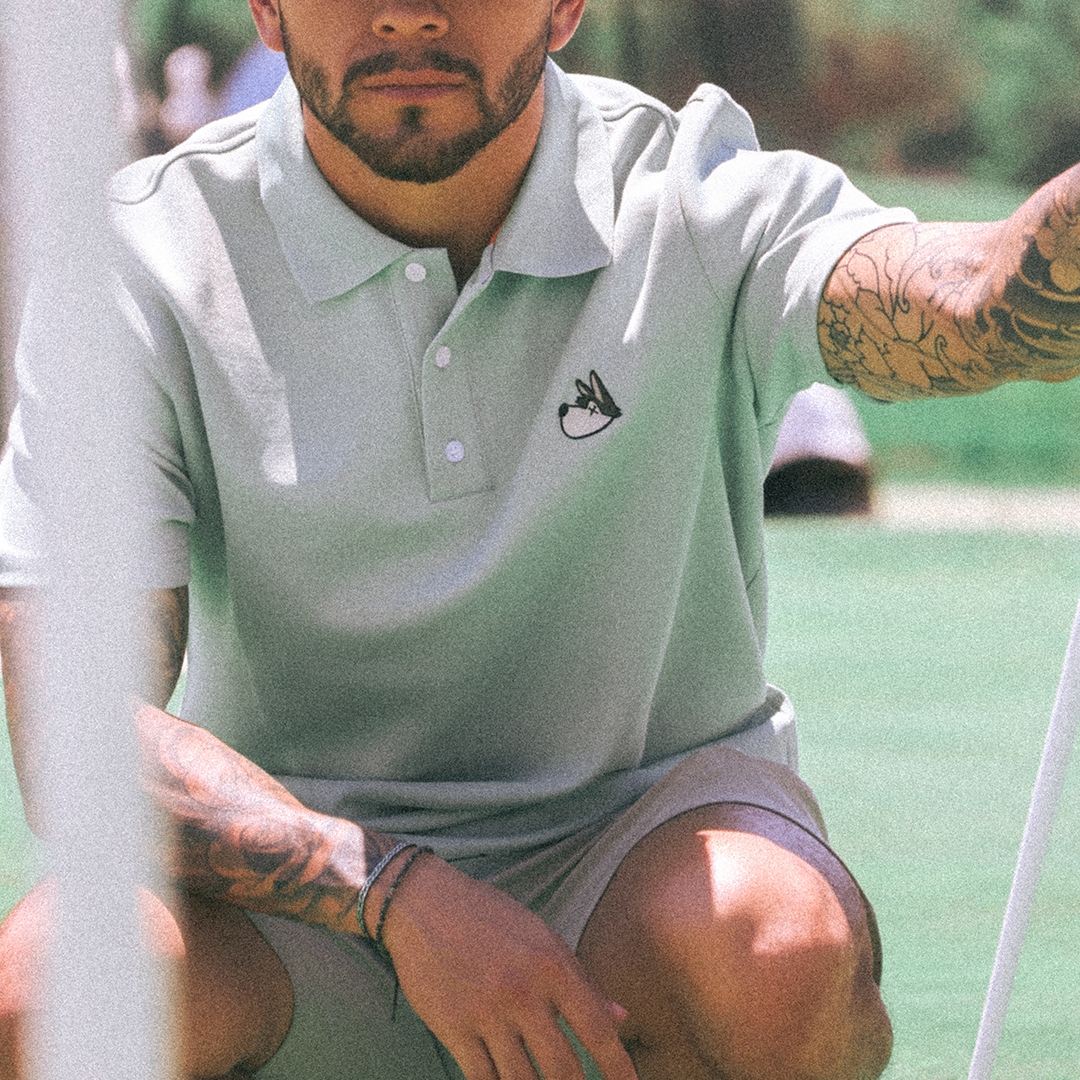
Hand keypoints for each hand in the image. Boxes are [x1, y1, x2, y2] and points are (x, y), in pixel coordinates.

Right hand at [377, 852, 637, 1079]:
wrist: (423, 903)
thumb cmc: (489, 917)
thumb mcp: (541, 937)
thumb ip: (581, 979)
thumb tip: (621, 1017)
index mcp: (551, 965)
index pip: (595, 1028)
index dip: (619, 1067)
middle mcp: (522, 992)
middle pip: (562, 1069)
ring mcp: (486, 1013)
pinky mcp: (452, 1027)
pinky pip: (483, 1079)